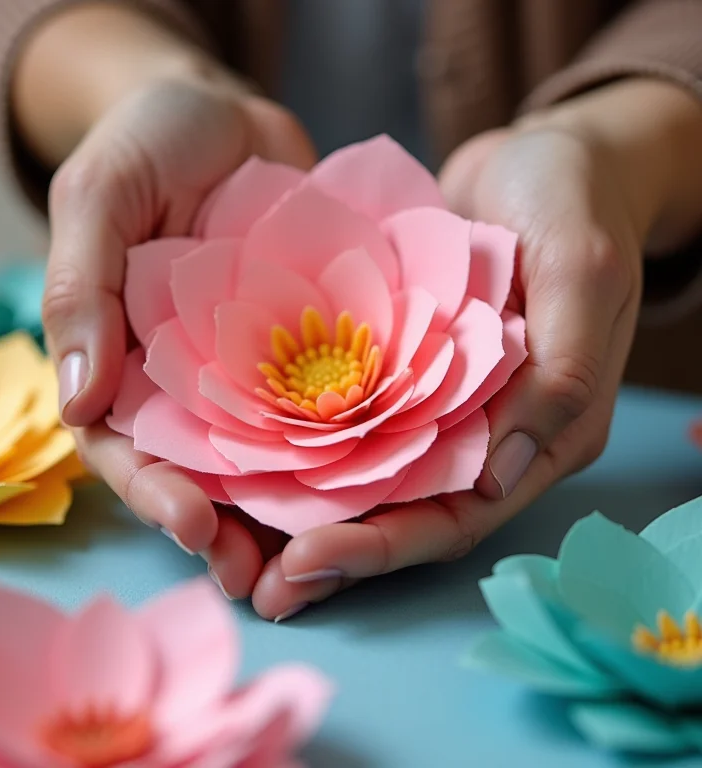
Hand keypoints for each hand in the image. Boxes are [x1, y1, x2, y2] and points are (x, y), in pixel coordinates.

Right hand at [41, 79, 315, 563]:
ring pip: (270, 457)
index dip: (156, 492)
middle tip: (267, 581)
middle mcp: (188, 379)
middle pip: (204, 472)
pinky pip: (326, 407)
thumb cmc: (154, 142)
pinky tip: (377, 481)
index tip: (195, 526)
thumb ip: (81, 286)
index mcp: (123, 360)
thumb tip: (73, 400)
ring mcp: (252, 370)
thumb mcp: (103, 194)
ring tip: (322, 561)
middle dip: (231, 530)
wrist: (231, 115)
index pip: (130, 446)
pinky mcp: (309, 350)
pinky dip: (346, 447)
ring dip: (292, 512)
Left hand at [244, 80, 701, 621]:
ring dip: (302, 511)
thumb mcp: (581, 270)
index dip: (385, 546)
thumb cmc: (574, 203)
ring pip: (362, 472)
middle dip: (330, 551)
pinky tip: (240, 454)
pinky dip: (297, 439)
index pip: (458, 516)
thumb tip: (505, 472)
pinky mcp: (395, 365)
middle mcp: (479, 432)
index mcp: (538, 433)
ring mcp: (432, 400)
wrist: (535, 160)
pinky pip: (343, 413)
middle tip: (256, 585)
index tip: (309, 562)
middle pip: (398, 512)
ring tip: (230, 541)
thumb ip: (563, 371)